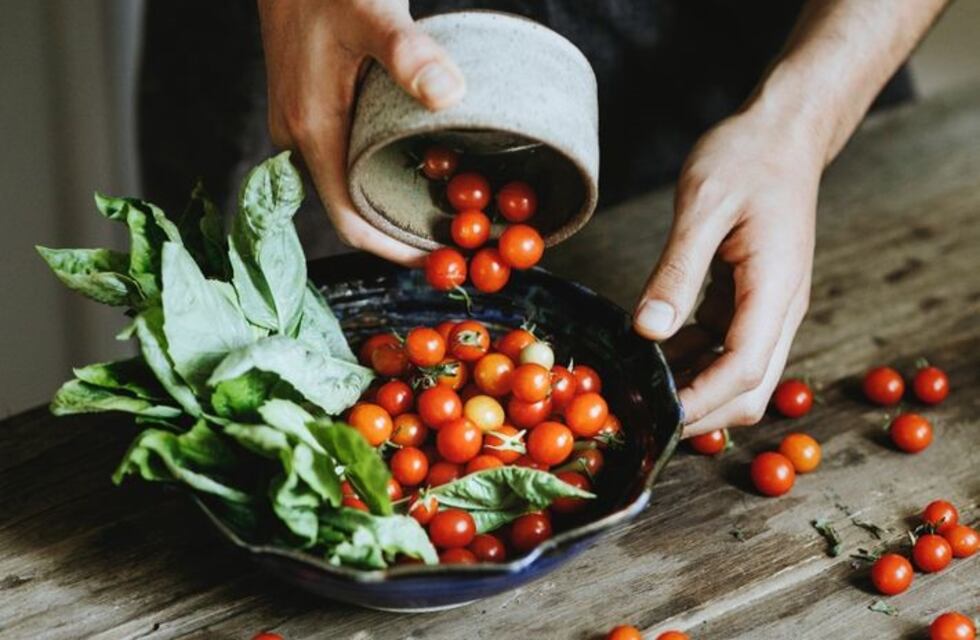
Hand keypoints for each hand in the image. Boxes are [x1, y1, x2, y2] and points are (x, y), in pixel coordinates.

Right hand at [258, 0, 465, 264]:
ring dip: (394, 202)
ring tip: (447, 205)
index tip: (439, 259)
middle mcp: (300, 137)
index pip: (350, 220)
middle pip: (353, 210)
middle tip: (459, 234)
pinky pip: (348, 160)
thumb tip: (449, 95)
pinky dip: (383, 173)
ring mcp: (302, 125)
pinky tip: (419, 165)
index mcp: (312, 130)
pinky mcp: (312, 110)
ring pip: (350, 186)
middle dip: (403, 229)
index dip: (394, 249)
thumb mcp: (369, 11)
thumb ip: (408, 53)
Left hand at [632, 105, 822, 436]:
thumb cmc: (746, 158)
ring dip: (693, 389)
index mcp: (775, 288)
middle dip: (700, 411)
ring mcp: (768, 307)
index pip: (745, 368)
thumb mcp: (703, 206)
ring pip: (738, 374)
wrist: (784, 133)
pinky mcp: (751, 301)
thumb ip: (677, 272)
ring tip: (637, 390)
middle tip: (641, 416)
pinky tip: (651, 356)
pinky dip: (691, 362)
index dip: (702, 401)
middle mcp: (780, 308)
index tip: (658, 418)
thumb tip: (648, 330)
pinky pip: (724, 348)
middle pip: (749, 387)